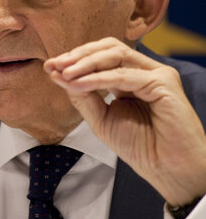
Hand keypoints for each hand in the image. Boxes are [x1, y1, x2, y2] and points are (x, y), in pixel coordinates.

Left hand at [44, 38, 205, 205]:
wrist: (169, 170)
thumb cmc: (142, 148)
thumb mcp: (102, 119)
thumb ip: (83, 96)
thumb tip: (59, 75)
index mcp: (130, 78)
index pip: (101, 57)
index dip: (75, 59)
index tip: (50, 67)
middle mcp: (144, 71)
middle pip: (109, 48)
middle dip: (78, 55)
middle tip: (54, 65)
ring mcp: (156, 74)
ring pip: (116, 55)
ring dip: (86, 63)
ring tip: (64, 74)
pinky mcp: (164, 82)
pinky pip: (125, 75)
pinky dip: (99, 79)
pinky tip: (79, 84)